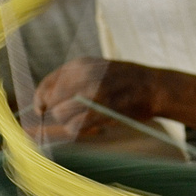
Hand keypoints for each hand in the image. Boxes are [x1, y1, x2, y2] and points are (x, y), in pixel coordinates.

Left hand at [32, 58, 195, 137]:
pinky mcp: (102, 108)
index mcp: (79, 64)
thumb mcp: (97, 70)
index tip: (41, 110)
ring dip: (71, 124)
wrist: (155, 87)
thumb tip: (45, 102)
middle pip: (52, 102)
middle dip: (60, 114)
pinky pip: (76, 126)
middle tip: (77, 119)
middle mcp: (83, 75)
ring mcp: (93, 91)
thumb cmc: (125, 82)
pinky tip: (95, 129)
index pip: (47, 84)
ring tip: (90, 124)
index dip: (40, 99)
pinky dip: (80, 131)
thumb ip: (73, 82)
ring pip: (62, 115)